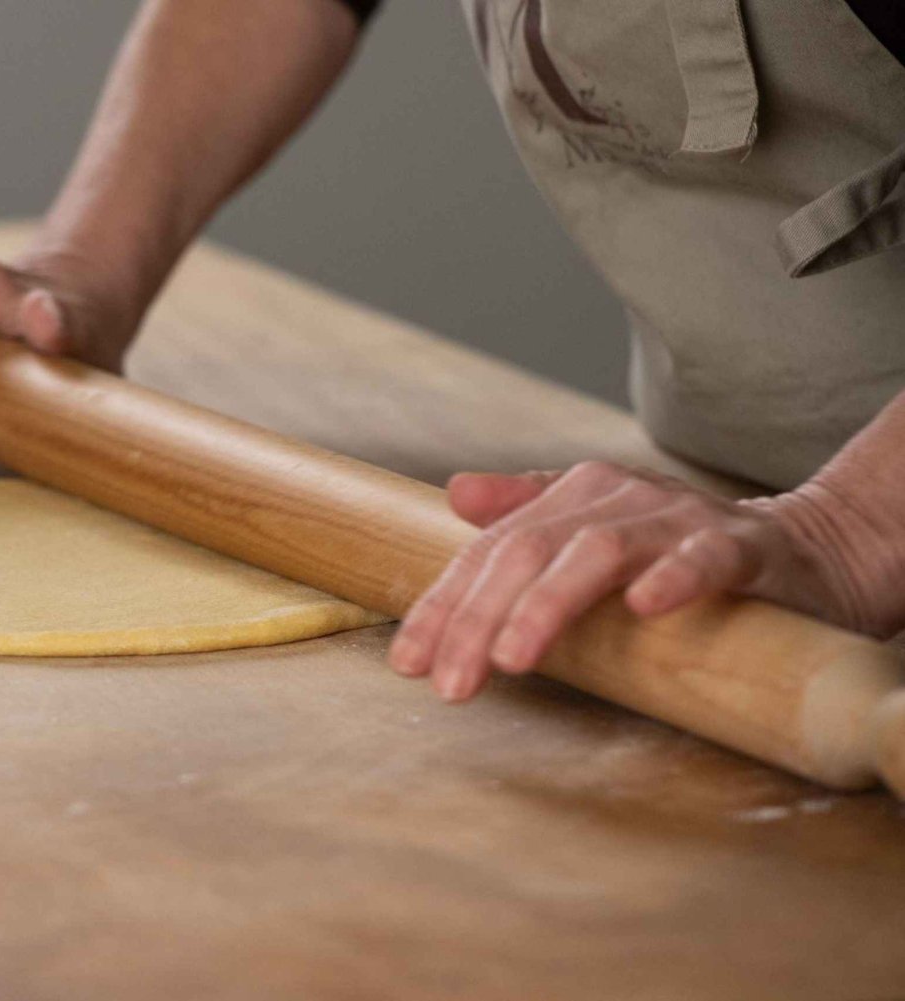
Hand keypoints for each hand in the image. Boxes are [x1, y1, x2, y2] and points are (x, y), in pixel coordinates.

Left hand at [387, 460, 904, 701]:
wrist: (804, 551)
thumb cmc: (675, 553)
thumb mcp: (591, 533)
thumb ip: (523, 515)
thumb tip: (453, 494)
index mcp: (572, 497)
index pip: (489, 552)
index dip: (444, 605)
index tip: (408, 662)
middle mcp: (616, 499)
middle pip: (527, 551)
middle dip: (478, 618)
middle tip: (449, 683)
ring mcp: (678, 519)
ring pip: (600, 552)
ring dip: (550, 604)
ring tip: (512, 656)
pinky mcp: (743, 547)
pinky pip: (706, 557)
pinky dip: (676, 578)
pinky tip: (644, 609)